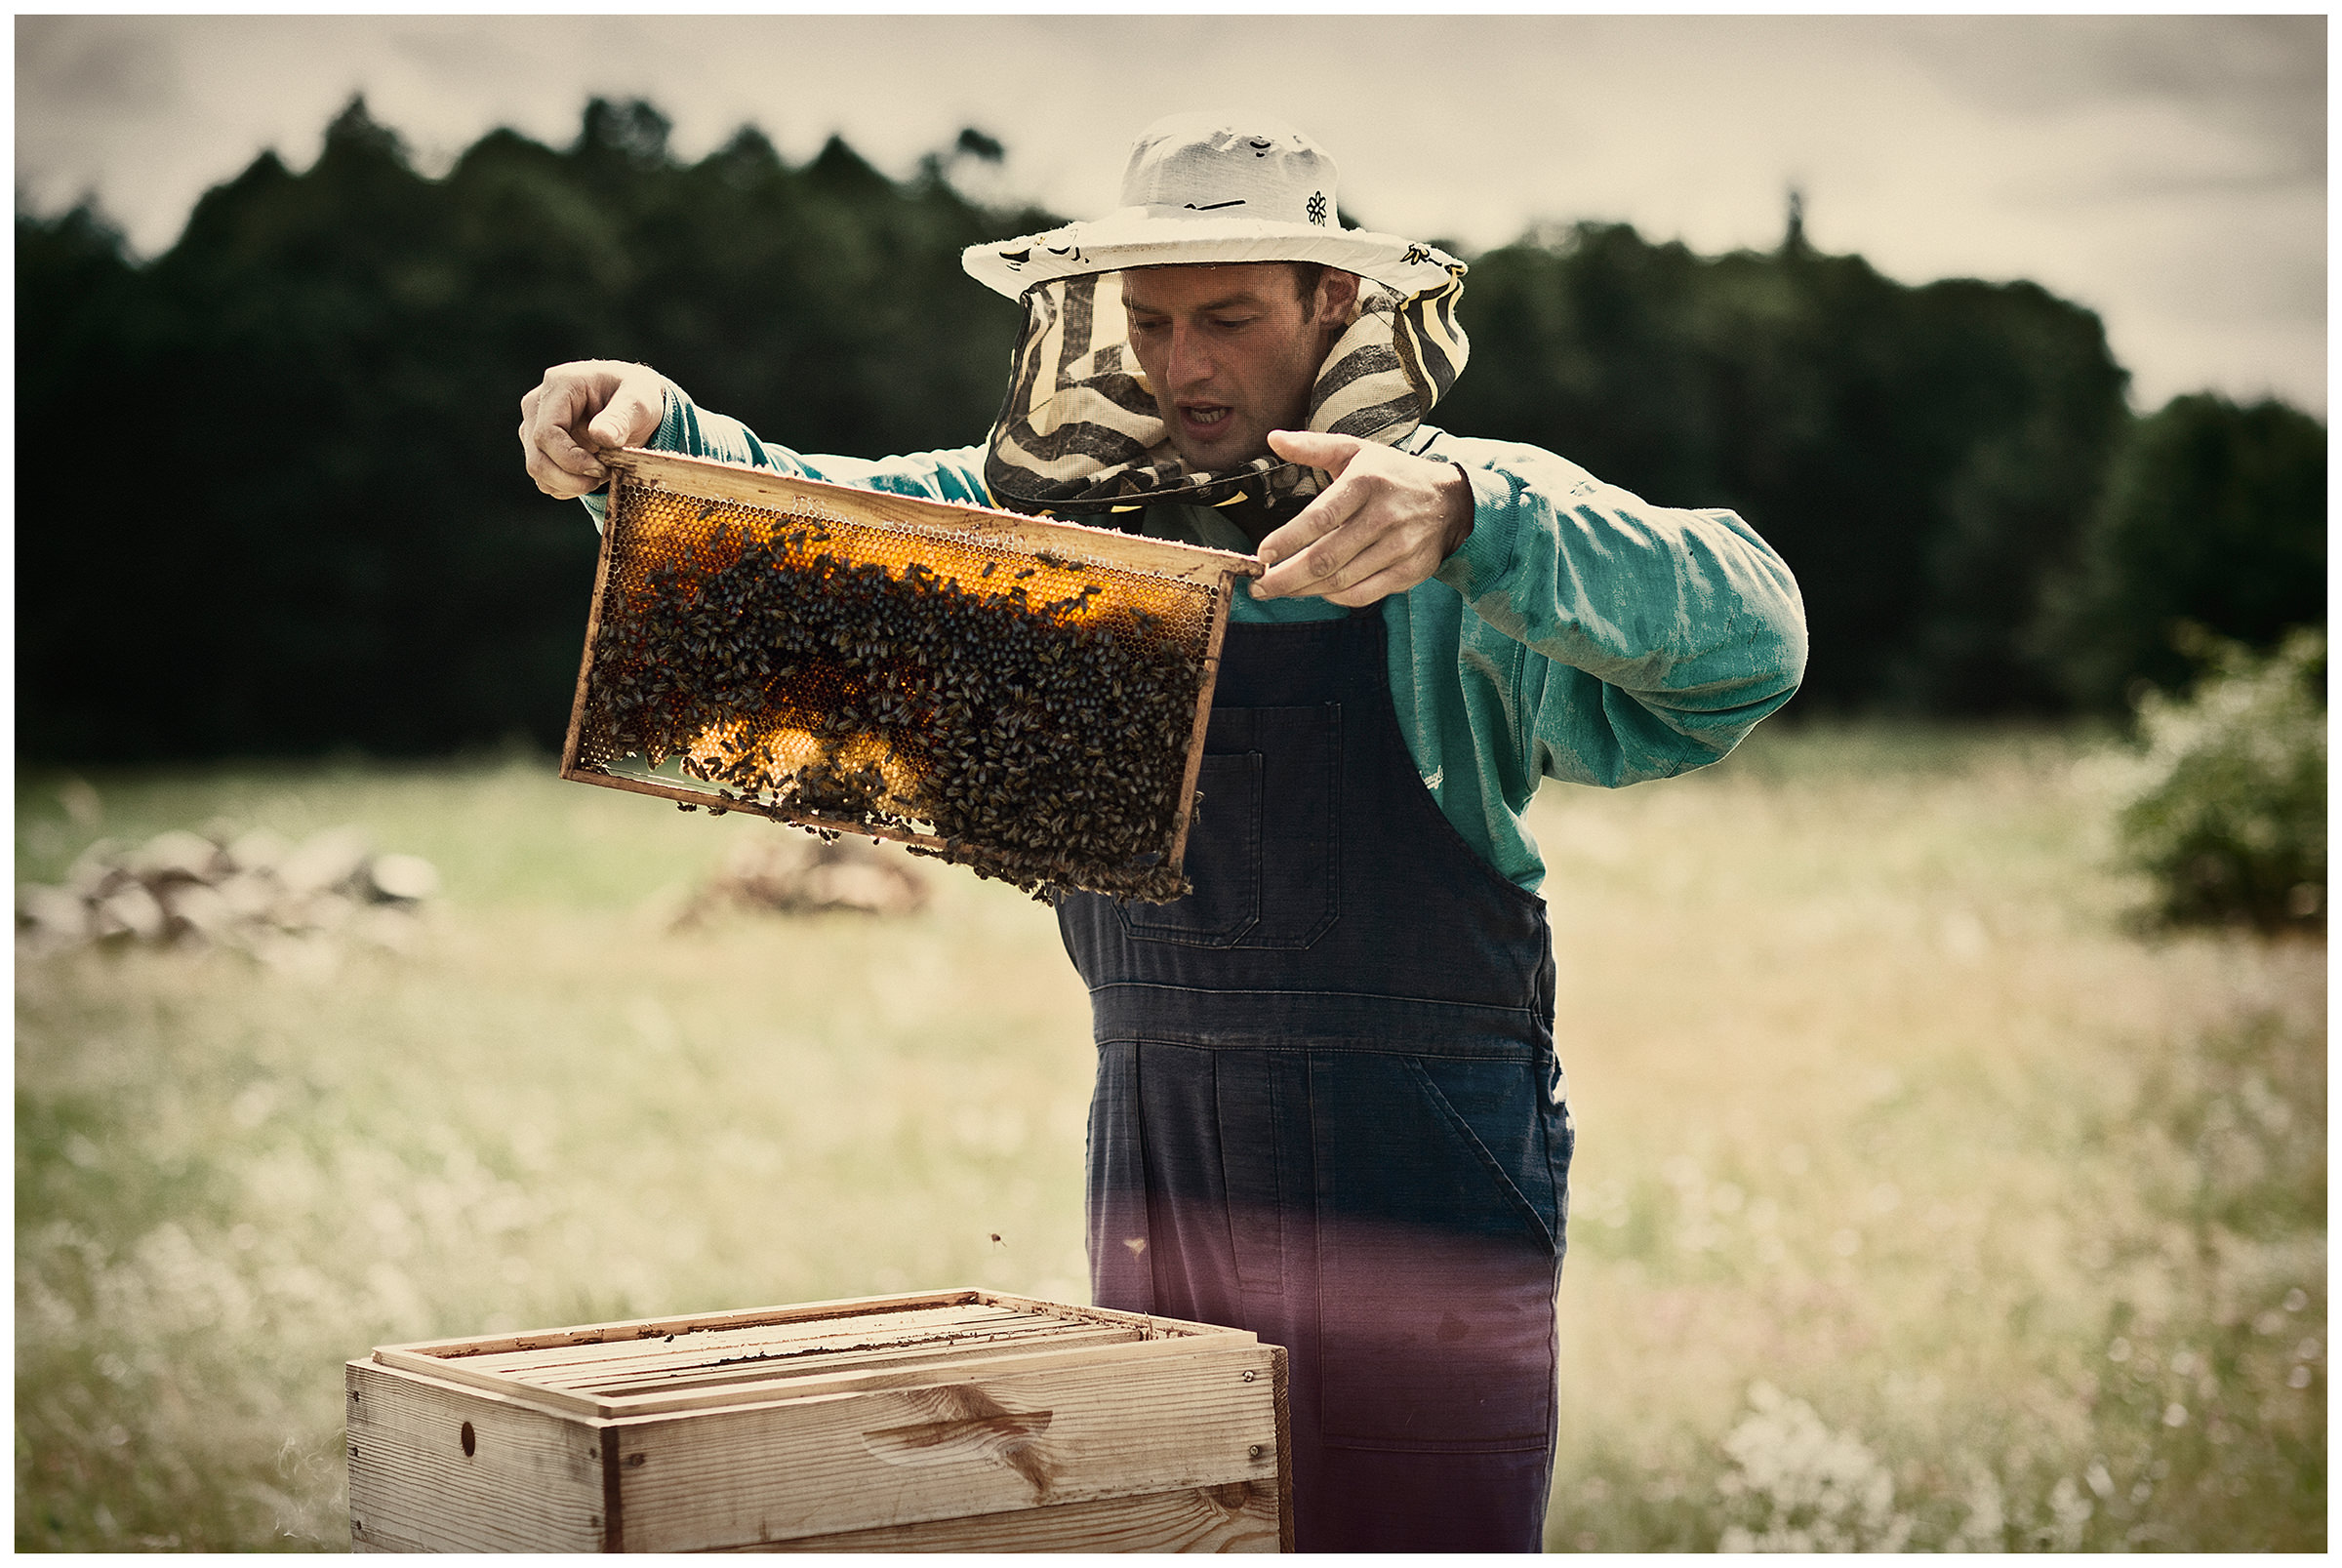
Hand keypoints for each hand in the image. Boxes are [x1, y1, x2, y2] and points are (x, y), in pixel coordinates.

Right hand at [517, 360, 668, 498]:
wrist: (635, 399)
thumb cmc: (637, 394)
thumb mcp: (639, 401)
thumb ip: (621, 418)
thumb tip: (601, 436)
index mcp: (560, 385)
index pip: (547, 434)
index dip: (572, 461)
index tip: (603, 470)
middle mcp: (538, 405)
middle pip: (537, 458)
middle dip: (570, 479)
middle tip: (605, 477)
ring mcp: (534, 426)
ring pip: (538, 471)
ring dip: (571, 484)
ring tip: (603, 472)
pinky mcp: (540, 446)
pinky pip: (545, 478)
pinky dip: (569, 485)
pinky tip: (593, 473)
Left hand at [1251, 431, 1473, 605]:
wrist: (1450, 500)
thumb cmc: (1391, 474)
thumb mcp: (1355, 451)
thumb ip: (1313, 447)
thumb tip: (1273, 438)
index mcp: (1366, 482)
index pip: (1320, 518)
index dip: (1288, 540)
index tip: (1262, 554)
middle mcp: (1384, 516)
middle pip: (1326, 557)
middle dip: (1286, 577)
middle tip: (1258, 586)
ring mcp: (1400, 547)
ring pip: (1341, 580)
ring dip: (1304, 590)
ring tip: (1278, 590)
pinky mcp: (1410, 571)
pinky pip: (1364, 595)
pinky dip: (1335, 597)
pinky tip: (1316, 591)